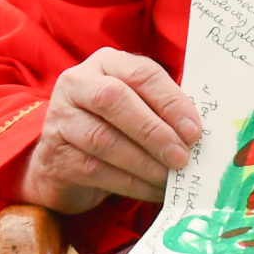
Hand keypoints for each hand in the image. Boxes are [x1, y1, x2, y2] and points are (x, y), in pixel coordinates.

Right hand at [17, 48, 202, 212]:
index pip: (141, 73)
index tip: (194, 131)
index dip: (170, 102)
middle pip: (114, 100)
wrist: (65, 160)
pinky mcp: (55, 155)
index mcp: (106, 63)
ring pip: (103, 139)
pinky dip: (131, 183)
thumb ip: (162, 110)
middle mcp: (77, 84)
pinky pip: (95, 170)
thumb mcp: (137, 106)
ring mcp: (61, 119)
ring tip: (169, 177)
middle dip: (154, 131)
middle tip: (182, 156)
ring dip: (143, 162)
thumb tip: (198, 133)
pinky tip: (152, 190)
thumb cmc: (113, 126)